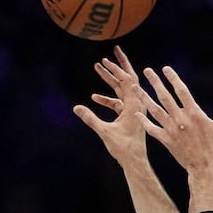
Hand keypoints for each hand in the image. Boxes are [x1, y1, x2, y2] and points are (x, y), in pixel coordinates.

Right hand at [71, 49, 152, 165]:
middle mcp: (136, 104)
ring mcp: (133, 109)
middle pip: (128, 79)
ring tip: (98, 67)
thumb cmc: (124, 149)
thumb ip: (90, 119)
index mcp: (135, 104)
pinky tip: (94, 97)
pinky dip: (108, 99)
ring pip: (122, 90)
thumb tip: (76, 108)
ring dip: (110, 80)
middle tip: (112, 51)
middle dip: (118, 65)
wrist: (135, 162)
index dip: (116, 68)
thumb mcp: (105, 132)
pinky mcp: (129, 116)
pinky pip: (118, 103)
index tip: (107, 57)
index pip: (127, 80)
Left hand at [136, 64, 212, 180]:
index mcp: (195, 113)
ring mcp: (172, 130)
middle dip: (155, 82)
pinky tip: (136, 113)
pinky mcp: (166, 141)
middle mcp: (180, 119)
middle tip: (147, 71)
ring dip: (144, 97)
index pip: (181, 90)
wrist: (206, 169)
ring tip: (135, 87)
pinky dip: (144, 121)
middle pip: (165, 96)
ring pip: (155, 110)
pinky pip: (152, 129)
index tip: (165, 68)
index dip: (173, 78)